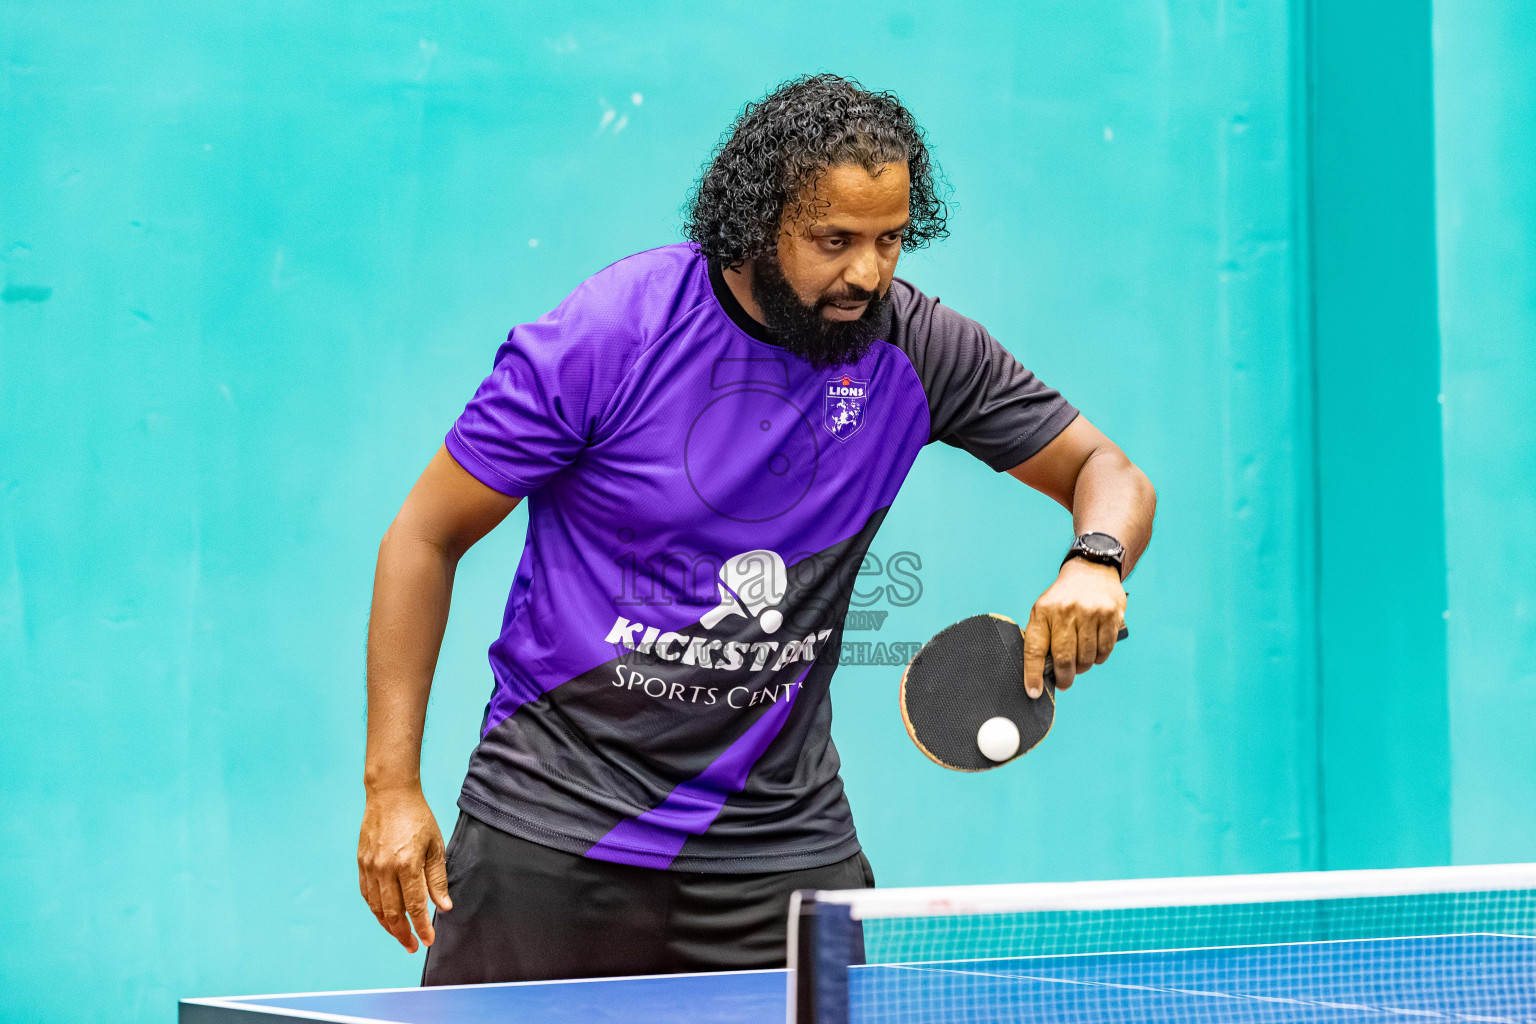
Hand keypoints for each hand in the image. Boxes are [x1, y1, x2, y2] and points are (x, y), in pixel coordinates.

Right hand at [357, 786, 451, 951]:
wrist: (390, 795)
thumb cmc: (417, 818)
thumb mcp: (435, 846)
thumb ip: (437, 879)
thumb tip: (443, 907)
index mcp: (407, 865)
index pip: (414, 906)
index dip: (421, 927)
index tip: (428, 940)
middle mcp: (385, 870)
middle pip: (392, 913)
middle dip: (404, 934)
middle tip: (413, 945)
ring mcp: (370, 868)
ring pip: (377, 908)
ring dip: (388, 926)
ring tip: (400, 936)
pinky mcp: (361, 864)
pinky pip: (367, 895)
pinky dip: (376, 910)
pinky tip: (385, 917)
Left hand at [1023, 558, 1126, 696]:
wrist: (1091, 570)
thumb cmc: (1064, 597)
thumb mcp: (1045, 609)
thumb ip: (1042, 637)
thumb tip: (1041, 673)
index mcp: (1043, 611)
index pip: (1035, 649)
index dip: (1033, 674)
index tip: (1033, 692)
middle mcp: (1066, 612)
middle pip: (1064, 658)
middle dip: (1064, 678)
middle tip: (1064, 682)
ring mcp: (1090, 613)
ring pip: (1086, 657)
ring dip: (1083, 667)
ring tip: (1081, 661)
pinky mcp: (1110, 615)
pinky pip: (1105, 650)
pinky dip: (1099, 658)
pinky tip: (1094, 651)